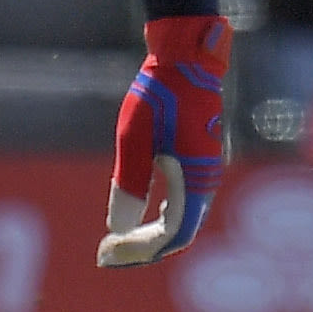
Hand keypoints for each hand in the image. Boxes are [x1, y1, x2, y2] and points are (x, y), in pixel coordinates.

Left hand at [99, 14, 230, 267]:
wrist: (187, 58)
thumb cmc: (159, 95)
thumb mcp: (134, 140)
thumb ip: (127, 186)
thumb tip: (117, 229)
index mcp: (195, 181)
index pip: (171, 236)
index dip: (140, 251)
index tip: (106, 253)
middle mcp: (207, 182)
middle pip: (178, 235)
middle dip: (141, 248)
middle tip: (105, 253)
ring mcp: (206, 173)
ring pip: (182, 221)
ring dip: (149, 234)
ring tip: (116, 239)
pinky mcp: (200, 162)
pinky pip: (184, 204)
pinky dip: (160, 218)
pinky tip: (137, 215)